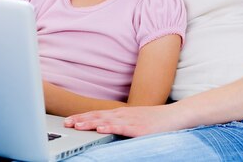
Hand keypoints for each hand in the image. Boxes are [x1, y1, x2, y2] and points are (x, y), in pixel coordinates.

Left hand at [63, 103, 182, 137]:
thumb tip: (105, 128)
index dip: (82, 117)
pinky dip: (111, 127)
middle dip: (81, 120)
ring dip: (90, 123)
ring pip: (107, 121)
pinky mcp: (140, 128)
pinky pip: (123, 128)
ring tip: (77, 125)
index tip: (68, 120)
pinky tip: (101, 128)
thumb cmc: (155, 120)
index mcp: (120, 113)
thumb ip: (120, 123)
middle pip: (98, 116)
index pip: (97, 115)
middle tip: (66, 123)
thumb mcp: (134, 121)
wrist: (176, 116)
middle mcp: (123, 115)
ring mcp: (131, 120)